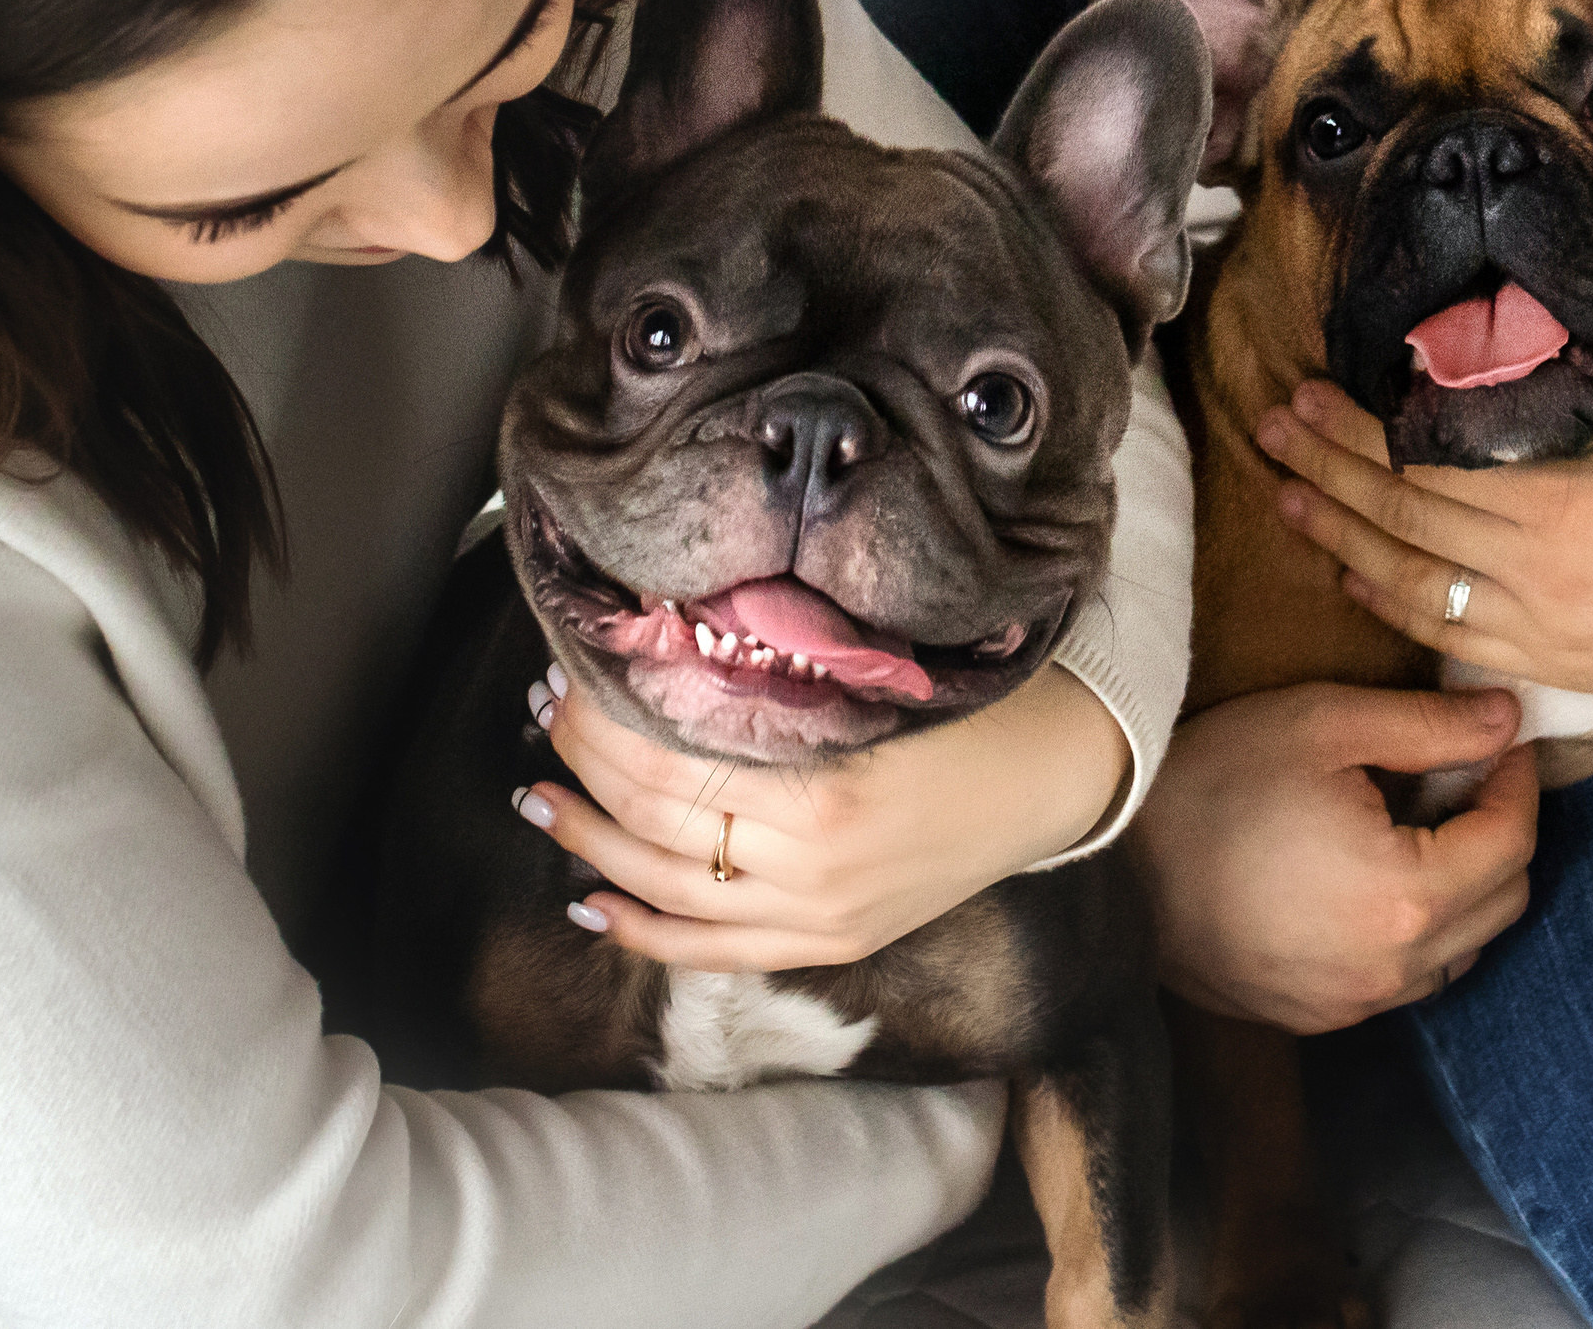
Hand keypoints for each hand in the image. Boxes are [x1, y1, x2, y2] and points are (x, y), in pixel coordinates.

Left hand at [513, 663, 1127, 970]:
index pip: (671, 760)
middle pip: (657, 821)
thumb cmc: (966, 706)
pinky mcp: (827, 943)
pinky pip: (711, 951)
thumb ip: (775, 675)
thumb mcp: (873, 676)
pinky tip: (590, 899)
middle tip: (548, 713)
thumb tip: (662, 642)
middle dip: (588, 764)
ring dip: (591, 843)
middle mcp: (812, 868)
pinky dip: (643, 929)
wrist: (1049, 779)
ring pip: (668, 890)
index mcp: (825, 792)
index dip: (606, 719)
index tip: (572, 672)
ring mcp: (817, 916)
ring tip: (543, 795)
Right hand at [1135, 682, 1534, 1034]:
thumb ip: (1428, 725)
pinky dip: (1413, 931)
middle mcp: (1392, 968)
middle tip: (1464, 777)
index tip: (1502, 740)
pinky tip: (1369, 879)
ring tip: (1419, 828)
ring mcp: (1354, 1005)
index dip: (1518, 782)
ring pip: (1459, 951)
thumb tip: (1507, 718)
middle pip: (1502, 902)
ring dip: (1464, 889)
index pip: (1512, 841)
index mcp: (1405, 895)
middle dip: (1501, 834)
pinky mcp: (1316, 1018)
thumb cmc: (1210, 781)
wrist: (1108, 867)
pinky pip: (1402, 979)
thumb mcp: (1322, 725)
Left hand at [1258, 381, 1592, 701]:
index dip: (1365, 427)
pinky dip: (1394, 602)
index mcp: (1578, 499)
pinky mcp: (1561, 667)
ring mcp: (1552, 628)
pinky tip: (1352, 570)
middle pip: (1409, 515)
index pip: (1439, 459)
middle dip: (1330, 469)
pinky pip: (1454, 637)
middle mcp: (1551, 571)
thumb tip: (1512, 340)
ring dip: (1342, 536)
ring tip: (1285, 495)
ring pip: (1417, 581)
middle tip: (1273, 427)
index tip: (1315, 390)